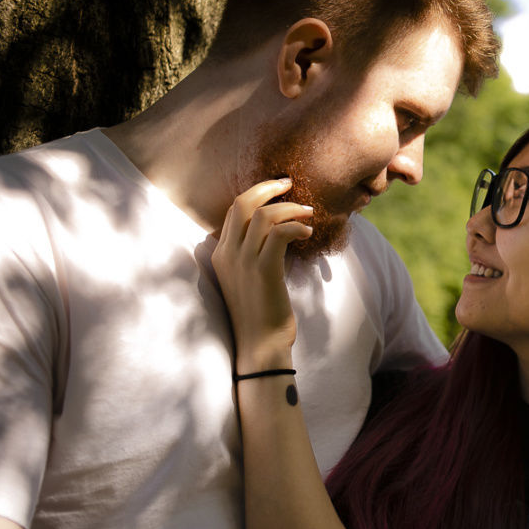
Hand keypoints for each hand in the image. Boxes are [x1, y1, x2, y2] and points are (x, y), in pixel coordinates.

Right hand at [212, 179, 313, 371]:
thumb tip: (277, 232)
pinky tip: (308, 233)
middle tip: (290, 184)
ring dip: (289, 208)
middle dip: (268, 188)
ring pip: (263, 215)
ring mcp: (243, 262)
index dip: (256, 194)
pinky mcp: (263, 270)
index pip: (233, 210)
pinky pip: (279, 233)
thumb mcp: (249, 278)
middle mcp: (227, 254)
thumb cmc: (261, 313)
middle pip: (242, 204)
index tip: (279, 189)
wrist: (261, 344)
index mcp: (220, 254)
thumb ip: (254, 254)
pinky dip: (296, 227)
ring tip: (308, 214)